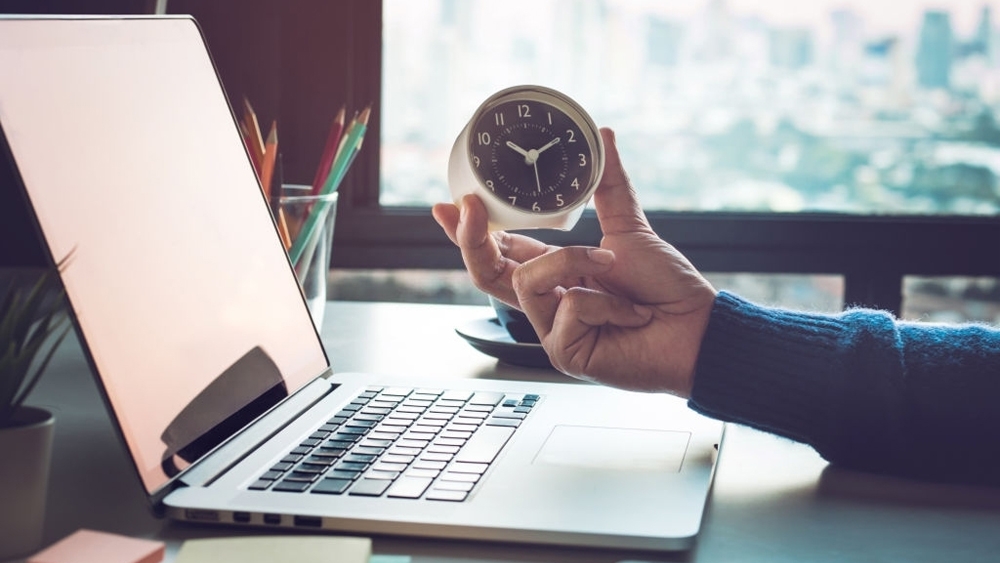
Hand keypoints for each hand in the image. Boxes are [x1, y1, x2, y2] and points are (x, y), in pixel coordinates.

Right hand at [433, 128, 717, 396]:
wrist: (696, 328)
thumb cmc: (665, 288)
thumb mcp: (628, 228)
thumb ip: (608, 185)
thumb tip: (602, 135)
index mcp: (554, 275)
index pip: (499, 250)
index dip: (468, 230)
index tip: (446, 203)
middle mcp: (546, 303)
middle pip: (485, 273)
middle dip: (471, 238)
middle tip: (469, 205)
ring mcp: (551, 331)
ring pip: (527, 281)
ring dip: (573, 263)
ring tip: (612, 268)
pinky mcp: (563, 353)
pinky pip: (566, 308)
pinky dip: (603, 301)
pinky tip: (628, 314)